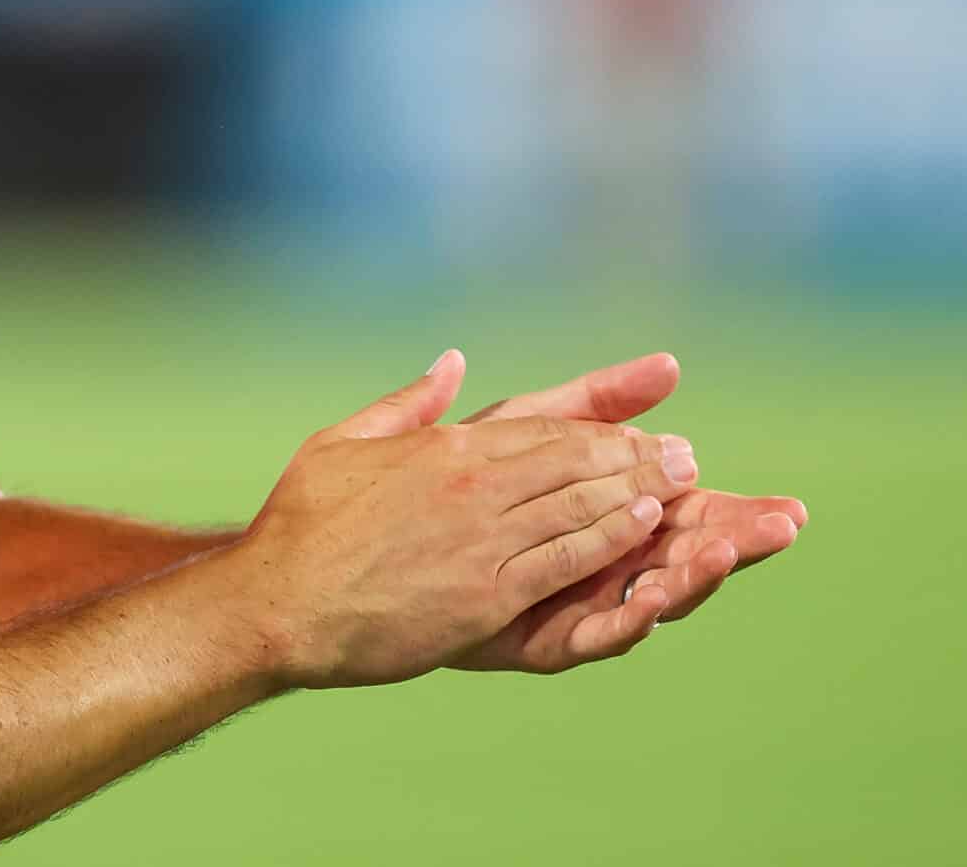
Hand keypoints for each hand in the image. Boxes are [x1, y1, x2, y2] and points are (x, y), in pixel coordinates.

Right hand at [231, 351, 695, 689]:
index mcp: (442, 449)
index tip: (641, 432)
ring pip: (580, 508)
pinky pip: (563, 561)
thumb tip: (451, 364)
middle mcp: (471, 488)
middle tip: (688, 457)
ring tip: (683, 487)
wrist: (278, 604)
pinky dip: (609, 541)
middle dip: (638, 458)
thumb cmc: (299, 525)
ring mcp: (481, 542)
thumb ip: (406, 402)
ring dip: (639, 495)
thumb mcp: (342, 442)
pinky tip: (643, 531)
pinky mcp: (485, 596)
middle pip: (575, 464)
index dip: (601, 433)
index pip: (543, 431)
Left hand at [449, 353, 808, 673]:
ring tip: (727, 551)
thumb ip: (598, 400)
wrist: (382, 549)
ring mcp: (580, 604)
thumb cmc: (459, 484)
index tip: (789, 508)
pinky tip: (654, 595)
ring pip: (653, 596)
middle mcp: (607, 566)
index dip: (737, 514)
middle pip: (686, 558)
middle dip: (736, 546)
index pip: (690, 517)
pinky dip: (629, 615)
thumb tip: (670, 364)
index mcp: (614, 519)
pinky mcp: (544, 638)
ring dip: (694, 577)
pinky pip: (595, 632)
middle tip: (785, 533)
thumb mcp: (528, 425)